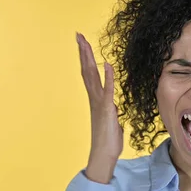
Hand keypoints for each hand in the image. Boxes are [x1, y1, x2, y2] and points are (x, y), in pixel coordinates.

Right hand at [76, 33, 122, 183]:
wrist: (103, 155)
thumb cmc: (108, 140)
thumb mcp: (111, 120)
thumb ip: (110, 110)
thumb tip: (112, 106)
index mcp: (95, 99)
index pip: (89, 74)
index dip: (86, 58)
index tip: (82, 43)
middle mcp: (94, 99)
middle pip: (86, 70)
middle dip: (83, 52)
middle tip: (78, 35)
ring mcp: (99, 103)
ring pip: (92, 76)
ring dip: (90, 58)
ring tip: (85, 42)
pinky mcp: (107, 110)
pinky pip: (107, 91)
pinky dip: (108, 77)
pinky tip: (108, 64)